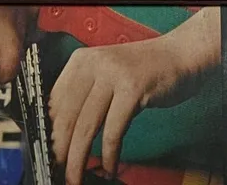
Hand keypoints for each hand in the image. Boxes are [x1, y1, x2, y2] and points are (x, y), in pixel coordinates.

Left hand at [47, 36, 187, 183]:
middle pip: (66, 117)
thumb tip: (60, 136)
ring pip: (86, 126)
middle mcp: (93, 63)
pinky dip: (109, 154)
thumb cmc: (142, 71)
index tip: (46, 156)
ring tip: (76, 178)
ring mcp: (113, 74)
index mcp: (80, 61)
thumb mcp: (106, 76)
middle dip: (59, 152)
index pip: (53, 102)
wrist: (180, 54)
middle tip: (57, 173)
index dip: (47, 134)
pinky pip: (113, 130)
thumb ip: (84, 97)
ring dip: (78, 159)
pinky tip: (110, 167)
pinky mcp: (133, 88)